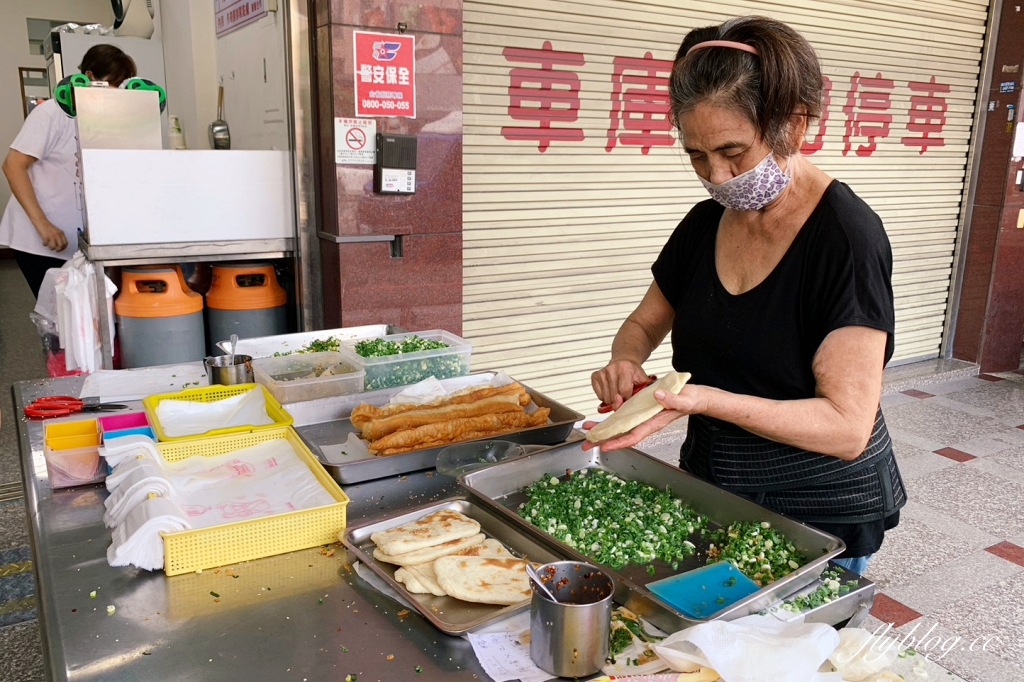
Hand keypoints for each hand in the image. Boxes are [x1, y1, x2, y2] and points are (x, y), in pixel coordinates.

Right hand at [35, 221, 67, 251]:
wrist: (41, 221)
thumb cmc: (48, 226)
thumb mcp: (57, 231)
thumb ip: (59, 236)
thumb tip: (61, 244)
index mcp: (61, 233)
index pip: (65, 243)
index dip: (64, 247)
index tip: (61, 249)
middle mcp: (57, 235)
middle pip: (61, 246)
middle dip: (58, 250)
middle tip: (56, 250)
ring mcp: (51, 236)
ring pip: (54, 247)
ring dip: (51, 248)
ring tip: (49, 246)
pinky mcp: (45, 237)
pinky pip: (46, 244)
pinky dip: (45, 244)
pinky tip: (44, 242)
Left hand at [581, 384, 705, 451]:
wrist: (694, 396)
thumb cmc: (691, 399)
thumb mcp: (684, 398)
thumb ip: (671, 399)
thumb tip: (657, 395)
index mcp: (654, 422)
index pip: (634, 436)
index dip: (619, 442)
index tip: (605, 445)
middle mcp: (645, 422)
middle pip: (622, 434)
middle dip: (604, 439)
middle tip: (586, 443)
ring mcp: (642, 417)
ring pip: (620, 426)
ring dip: (604, 429)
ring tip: (588, 430)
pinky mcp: (641, 410)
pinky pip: (624, 417)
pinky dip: (612, 418)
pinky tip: (602, 418)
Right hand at [591, 359, 649, 410]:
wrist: (623, 361)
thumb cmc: (633, 371)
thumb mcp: (642, 378)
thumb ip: (643, 390)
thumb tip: (643, 401)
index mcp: (625, 368)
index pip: (624, 392)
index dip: (627, 400)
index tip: (629, 400)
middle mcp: (612, 369)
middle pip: (614, 397)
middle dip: (620, 401)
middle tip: (624, 397)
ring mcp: (602, 372)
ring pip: (606, 398)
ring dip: (612, 400)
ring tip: (618, 393)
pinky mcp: (595, 376)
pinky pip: (599, 396)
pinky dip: (605, 397)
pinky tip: (610, 391)